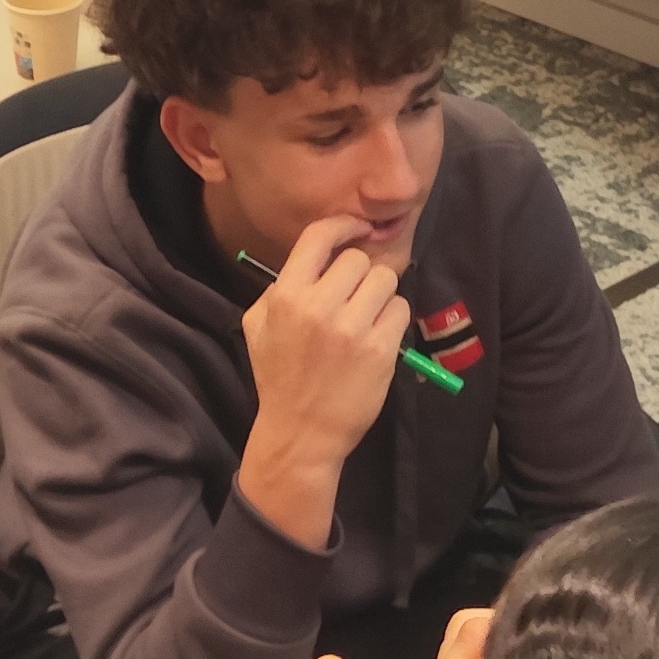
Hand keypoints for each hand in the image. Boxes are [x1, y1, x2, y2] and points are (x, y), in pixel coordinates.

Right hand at [239, 214, 407, 479]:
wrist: (300, 434)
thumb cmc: (278, 378)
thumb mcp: (258, 326)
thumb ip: (281, 287)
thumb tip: (318, 255)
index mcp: (285, 297)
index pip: (319, 236)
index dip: (343, 224)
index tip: (357, 228)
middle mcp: (318, 307)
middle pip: (359, 260)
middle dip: (360, 275)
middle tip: (353, 298)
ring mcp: (352, 329)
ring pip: (385, 281)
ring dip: (379, 296)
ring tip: (366, 319)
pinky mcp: (380, 350)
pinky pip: (400, 310)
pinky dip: (393, 320)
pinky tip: (377, 338)